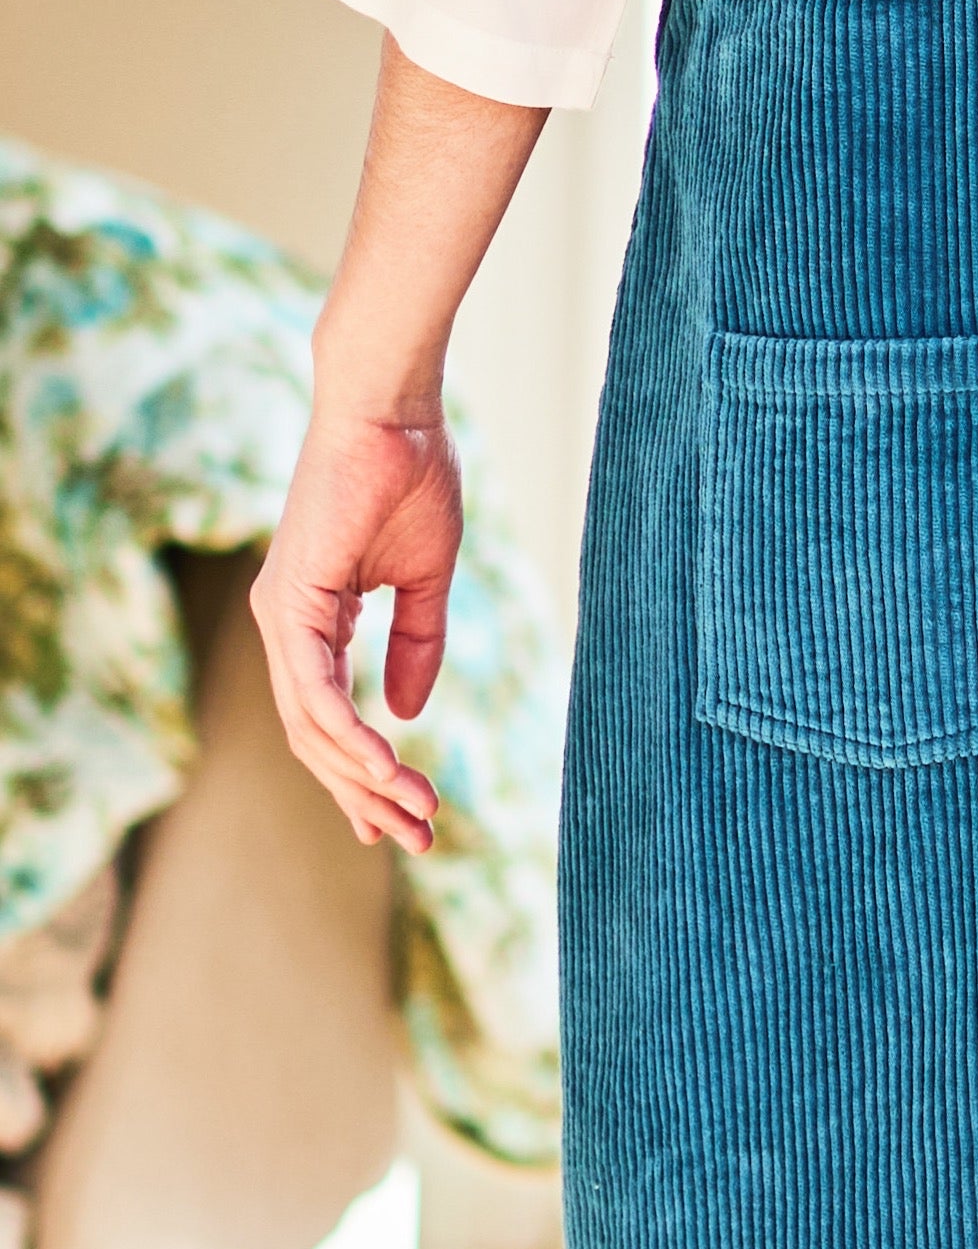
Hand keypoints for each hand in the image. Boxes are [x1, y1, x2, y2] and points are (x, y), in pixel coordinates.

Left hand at [251, 403, 463, 854]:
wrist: (392, 412)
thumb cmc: (409, 475)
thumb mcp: (424, 580)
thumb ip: (415, 645)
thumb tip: (409, 713)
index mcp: (312, 618)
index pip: (327, 718)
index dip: (363, 775)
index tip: (402, 819)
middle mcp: (285, 624)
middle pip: (316, 738)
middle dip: (367, 795)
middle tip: (419, 837)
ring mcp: (282, 616)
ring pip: (312, 727)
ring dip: (365, 778)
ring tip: (417, 813)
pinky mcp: (292, 604)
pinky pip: (315, 691)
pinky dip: (349, 735)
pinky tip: (387, 769)